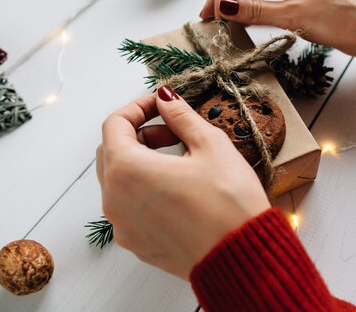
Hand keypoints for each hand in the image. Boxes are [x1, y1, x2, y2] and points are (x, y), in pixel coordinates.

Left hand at [96, 88, 269, 279]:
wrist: (244, 257)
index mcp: (127, 170)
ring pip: (118, 181)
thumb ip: (180, 115)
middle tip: (172, 131)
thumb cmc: (229, 201)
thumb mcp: (209, 144)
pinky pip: (129, 207)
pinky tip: (178, 188)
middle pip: (111, 152)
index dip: (138, 107)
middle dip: (138, 134)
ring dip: (141, 161)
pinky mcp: (137, 244)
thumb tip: (165, 98)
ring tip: (179, 160)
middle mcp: (115, 200)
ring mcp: (123, 226)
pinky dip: (144, 189)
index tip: (161, 104)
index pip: (114, 124)